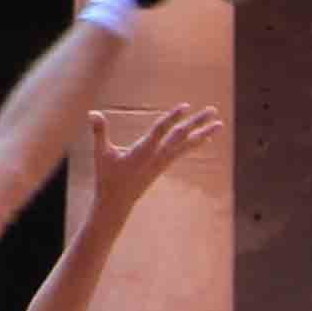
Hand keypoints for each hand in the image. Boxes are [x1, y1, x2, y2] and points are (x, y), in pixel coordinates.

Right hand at [88, 102, 218, 225]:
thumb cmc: (107, 177)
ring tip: (219, 123)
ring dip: (203, 132)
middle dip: (197, 122)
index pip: (161, 131)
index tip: (185, 106)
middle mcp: (157, 156)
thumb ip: (99, 132)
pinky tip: (206, 138)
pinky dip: (195, 143)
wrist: (117, 203)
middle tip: (213, 110)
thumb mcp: (101, 154)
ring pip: (187, 144)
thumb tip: (92, 112)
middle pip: (181, 136)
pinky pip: (184, 151)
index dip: (172, 118)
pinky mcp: (163, 165)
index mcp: (143, 151)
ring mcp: (162, 162)